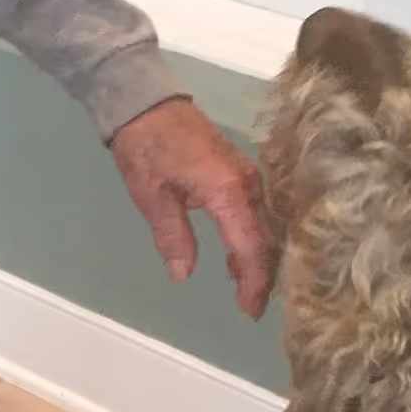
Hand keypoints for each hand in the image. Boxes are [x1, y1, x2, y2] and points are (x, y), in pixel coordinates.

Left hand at [109, 97, 273, 318]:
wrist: (145, 102)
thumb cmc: (145, 148)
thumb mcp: (152, 198)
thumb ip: (174, 238)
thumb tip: (184, 275)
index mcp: (228, 191)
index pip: (251, 246)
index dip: (254, 282)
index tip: (249, 310)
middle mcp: (247, 183)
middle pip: (265, 238)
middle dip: (261, 274)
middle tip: (250, 306)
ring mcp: (247, 174)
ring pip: (263, 224)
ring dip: (257, 257)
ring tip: (244, 287)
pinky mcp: (240, 170)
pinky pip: (256, 210)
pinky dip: (252, 236)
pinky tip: (238, 255)